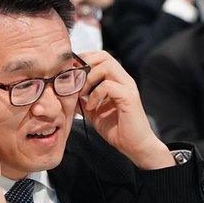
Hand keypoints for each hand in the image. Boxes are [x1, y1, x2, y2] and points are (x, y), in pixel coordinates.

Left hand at [79, 51, 174, 169]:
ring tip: (81, 94)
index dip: (84, 60)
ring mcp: (127, 87)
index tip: (71, 74)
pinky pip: (108, 85)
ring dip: (89, 78)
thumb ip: (84, 99)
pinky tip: (91, 107)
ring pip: (106, 66)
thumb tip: (68, 93)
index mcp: (117, 80)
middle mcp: (124, 80)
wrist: (136, 146)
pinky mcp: (128, 97)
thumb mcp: (94, 112)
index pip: (100, 57)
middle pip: (103, 56)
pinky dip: (95, 94)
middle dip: (84, 65)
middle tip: (74, 81)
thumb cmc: (118, 130)